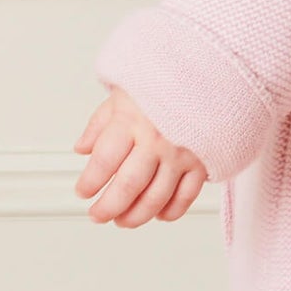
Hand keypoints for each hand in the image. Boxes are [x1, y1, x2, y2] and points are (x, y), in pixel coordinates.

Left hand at [73, 86, 207, 226]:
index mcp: (131, 120)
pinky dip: (171, 211)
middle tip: (97, 215)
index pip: (103, 161)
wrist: (209, 69)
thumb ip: (100, 124)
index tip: (82, 192)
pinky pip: (186, 196)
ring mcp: (181, 153)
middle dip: (108, 207)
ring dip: (136, 216)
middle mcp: (156, 140)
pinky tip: (158, 214)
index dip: (89, 182)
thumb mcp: (123, 93)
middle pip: (128, 186)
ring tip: (122, 221)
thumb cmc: (162, 80)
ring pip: (156, 198)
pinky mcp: (203, 161)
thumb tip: (81, 149)